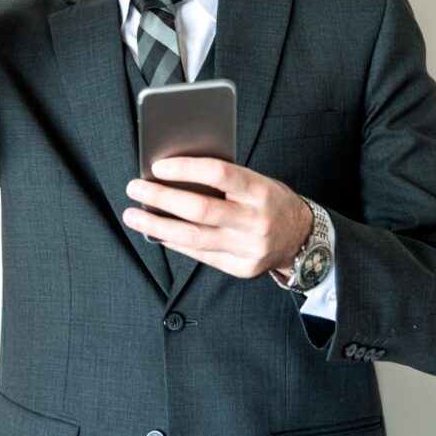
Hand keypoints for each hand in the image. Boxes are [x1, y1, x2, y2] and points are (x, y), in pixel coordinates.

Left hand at [122, 158, 312, 279]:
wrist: (302, 239)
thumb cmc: (271, 201)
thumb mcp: (257, 182)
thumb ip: (223, 180)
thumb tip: (173, 174)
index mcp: (261, 191)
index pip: (219, 174)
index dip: (186, 169)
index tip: (157, 166)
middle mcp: (256, 222)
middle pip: (200, 210)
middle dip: (161, 198)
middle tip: (135, 187)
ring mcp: (248, 249)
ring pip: (193, 238)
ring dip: (157, 225)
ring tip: (133, 215)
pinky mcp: (241, 269)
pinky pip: (200, 255)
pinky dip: (174, 242)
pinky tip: (156, 232)